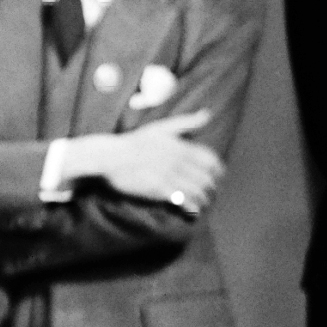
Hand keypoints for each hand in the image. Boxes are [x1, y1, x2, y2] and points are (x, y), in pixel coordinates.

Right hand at [73, 109, 223, 212]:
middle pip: (207, 179)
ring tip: (201, 204)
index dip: (217, 172)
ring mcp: (170, 176)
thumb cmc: (133, 141)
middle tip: (208, 194)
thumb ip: (186, 123)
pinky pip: (184, 201)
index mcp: (181, 147)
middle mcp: (179, 161)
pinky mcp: (160, 190)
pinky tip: (192, 212)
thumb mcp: (161, 127)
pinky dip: (192, 208)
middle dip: (211, 189)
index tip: (216, 178)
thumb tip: (207, 114)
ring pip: (198, 192)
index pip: (212, 161)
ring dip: (203, 200)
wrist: (109, 156)